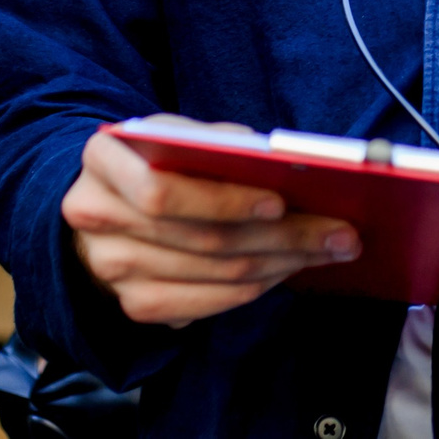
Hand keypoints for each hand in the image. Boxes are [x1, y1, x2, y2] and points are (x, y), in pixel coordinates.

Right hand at [64, 120, 360, 326]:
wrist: (102, 202)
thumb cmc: (151, 158)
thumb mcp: (171, 133)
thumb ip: (211, 140)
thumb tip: (274, 158)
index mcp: (103, 159)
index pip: (161, 192)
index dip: (224, 200)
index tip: (282, 201)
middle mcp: (96, 217)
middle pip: (202, 239)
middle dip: (283, 236)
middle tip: (341, 233)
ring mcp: (112, 269)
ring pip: (215, 274)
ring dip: (282, 263)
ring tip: (329, 249)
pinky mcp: (134, 305)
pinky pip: (208, 304)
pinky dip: (256, 289)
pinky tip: (289, 269)